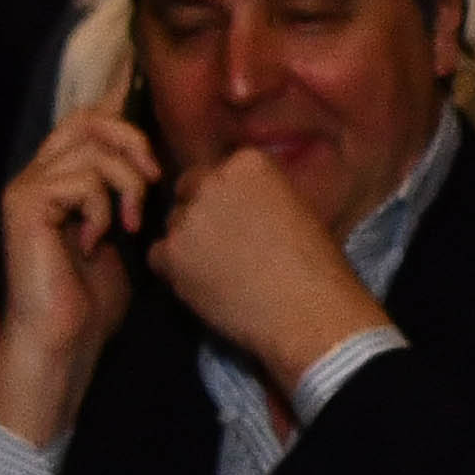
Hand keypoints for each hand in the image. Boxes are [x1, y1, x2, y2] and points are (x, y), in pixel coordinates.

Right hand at [0, 110, 162, 445]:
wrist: (64, 339)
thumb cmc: (94, 299)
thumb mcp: (123, 234)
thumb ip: (128, 194)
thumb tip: (156, 161)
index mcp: (60, 178)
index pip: (87, 121)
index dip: (119, 109)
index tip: (153, 120)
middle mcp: (38, 174)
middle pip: (87, 120)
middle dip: (131, 141)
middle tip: (153, 180)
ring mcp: (27, 187)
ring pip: (92, 151)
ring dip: (127, 187)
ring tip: (130, 227)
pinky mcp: (26, 204)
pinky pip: (81, 182)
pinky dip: (102, 211)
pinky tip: (93, 244)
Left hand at [143, 142, 390, 400]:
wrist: (308, 310)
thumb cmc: (316, 267)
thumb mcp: (295, 208)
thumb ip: (258, 195)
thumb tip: (238, 205)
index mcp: (248, 163)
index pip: (218, 172)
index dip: (226, 199)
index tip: (241, 221)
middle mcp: (213, 181)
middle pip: (189, 192)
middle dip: (202, 215)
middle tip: (225, 246)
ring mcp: (188, 216)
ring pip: (174, 225)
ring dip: (189, 244)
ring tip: (221, 272)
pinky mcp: (171, 253)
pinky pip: (158, 256)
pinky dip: (175, 271)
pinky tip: (206, 285)